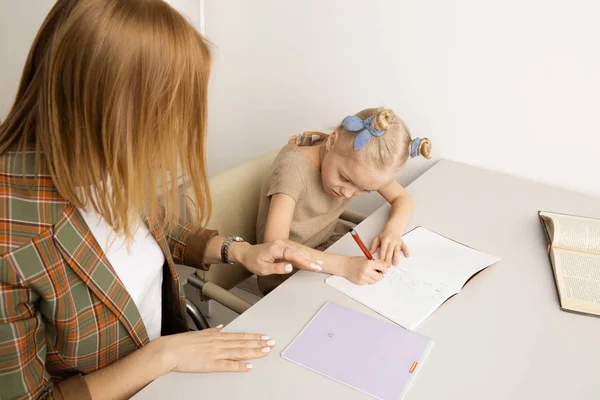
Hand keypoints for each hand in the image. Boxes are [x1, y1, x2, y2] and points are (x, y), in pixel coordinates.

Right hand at [156, 326, 275, 372]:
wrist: (170, 350)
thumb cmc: (181, 342)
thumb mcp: (199, 333)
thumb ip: (211, 331)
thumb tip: (220, 327)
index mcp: (216, 336)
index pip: (240, 336)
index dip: (253, 336)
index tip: (264, 336)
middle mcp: (219, 343)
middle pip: (243, 343)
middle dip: (259, 343)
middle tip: (271, 343)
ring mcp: (216, 354)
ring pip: (239, 352)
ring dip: (254, 352)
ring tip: (265, 351)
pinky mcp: (211, 364)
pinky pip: (228, 366)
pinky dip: (239, 366)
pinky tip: (248, 367)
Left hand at [232, 240, 320, 275]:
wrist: (246, 253)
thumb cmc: (253, 261)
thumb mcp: (263, 269)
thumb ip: (277, 268)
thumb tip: (290, 268)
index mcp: (276, 249)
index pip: (293, 255)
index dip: (304, 262)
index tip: (313, 267)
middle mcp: (281, 244)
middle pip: (298, 252)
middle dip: (310, 260)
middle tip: (319, 267)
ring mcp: (282, 244)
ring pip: (298, 250)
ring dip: (309, 257)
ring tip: (319, 263)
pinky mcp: (283, 246)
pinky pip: (295, 250)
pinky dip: (304, 255)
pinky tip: (310, 258)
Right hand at [343, 256, 388, 284]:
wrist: (345, 266)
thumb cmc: (356, 261)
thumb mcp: (367, 258)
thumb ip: (377, 262)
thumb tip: (387, 266)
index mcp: (369, 263)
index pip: (383, 268)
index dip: (383, 268)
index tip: (381, 268)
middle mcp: (366, 271)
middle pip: (380, 277)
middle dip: (379, 274)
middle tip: (375, 271)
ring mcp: (363, 278)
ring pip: (374, 281)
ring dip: (373, 278)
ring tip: (368, 273)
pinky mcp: (360, 282)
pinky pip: (368, 283)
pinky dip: (368, 280)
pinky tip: (363, 275)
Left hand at [370, 229, 409, 264]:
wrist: (393, 228)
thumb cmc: (384, 235)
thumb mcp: (377, 239)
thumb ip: (373, 246)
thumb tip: (369, 254)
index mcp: (385, 240)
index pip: (383, 249)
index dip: (382, 256)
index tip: (380, 262)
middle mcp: (391, 241)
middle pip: (390, 251)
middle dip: (388, 259)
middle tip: (387, 266)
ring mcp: (397, 242)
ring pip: (397, 250)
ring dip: (396, 257)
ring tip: (395, 264)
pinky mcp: (402, 243)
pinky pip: (405, 247)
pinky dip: (406, 251)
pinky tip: (407, 256)